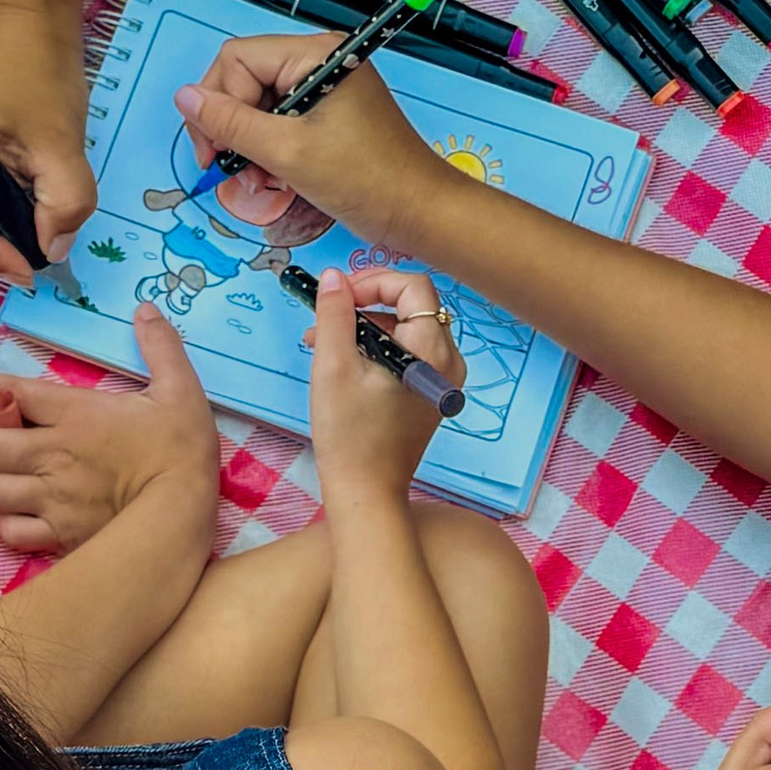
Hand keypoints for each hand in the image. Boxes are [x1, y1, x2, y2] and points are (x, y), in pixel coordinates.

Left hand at [0, 302, 219, 551]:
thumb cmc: (181, 448)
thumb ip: (162, 347)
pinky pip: (10, 531)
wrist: (184, 513)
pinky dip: (5, 521)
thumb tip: (145, 309)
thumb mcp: (181, 389)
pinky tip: (17, 512)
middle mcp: (52, 454)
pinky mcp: (58, 534)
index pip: (12, 392)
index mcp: (76, 414)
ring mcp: (51, 498)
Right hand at [173, 37, 448, 247]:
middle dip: (230, 127)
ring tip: (258, 182)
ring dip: (247, 144)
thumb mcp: (289, 153)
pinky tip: (274, 178)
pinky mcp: (327, 113)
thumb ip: (231, 123)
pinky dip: (267, 150)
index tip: (214, 154)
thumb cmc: (369, 180)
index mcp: (316, 54)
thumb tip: (184, 97)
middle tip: (230, 171)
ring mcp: (324, 87)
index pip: (236, 60)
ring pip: (257, 104)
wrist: (420, 213)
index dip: (215, 104)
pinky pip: (278, 121)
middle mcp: (319, 61)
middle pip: (243, 80)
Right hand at [306, 265, 462, 502]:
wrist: (366, 492)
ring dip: (366, 326)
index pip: (413, 287)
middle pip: (411, 306)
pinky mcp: (431, 393)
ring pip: (407, 328)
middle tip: (325, 315)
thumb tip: (333, 277)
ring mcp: (443, 379)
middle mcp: (448, 361)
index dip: (374, 281)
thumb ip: (335, 314)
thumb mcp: (334, 366)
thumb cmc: (350, 435)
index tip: (338, 294)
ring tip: (321, 340)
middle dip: (364, 304)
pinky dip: (377, 347)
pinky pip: (409, 352)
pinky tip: (342, 361)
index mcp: (432, 350)